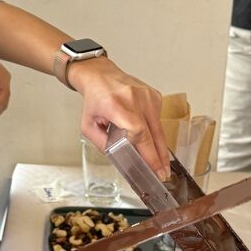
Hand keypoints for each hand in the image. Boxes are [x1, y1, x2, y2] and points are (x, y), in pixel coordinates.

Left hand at [68, 58, 170, 179]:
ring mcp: (147, 96)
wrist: (100, 76)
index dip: (144, 149)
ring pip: (158, 129)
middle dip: (157, 157)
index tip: (148, 165)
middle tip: (161, 175)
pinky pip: (158, 120)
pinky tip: (151, 141)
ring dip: (160, 149)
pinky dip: (155, 133)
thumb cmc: (94, 100)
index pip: (136, 130)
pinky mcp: (155, 96)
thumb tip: (121, 159)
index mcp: (114, 104)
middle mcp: (134, 98)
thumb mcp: (88, 126)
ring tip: (162, 166)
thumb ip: (102, 143)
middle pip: (152, 133)